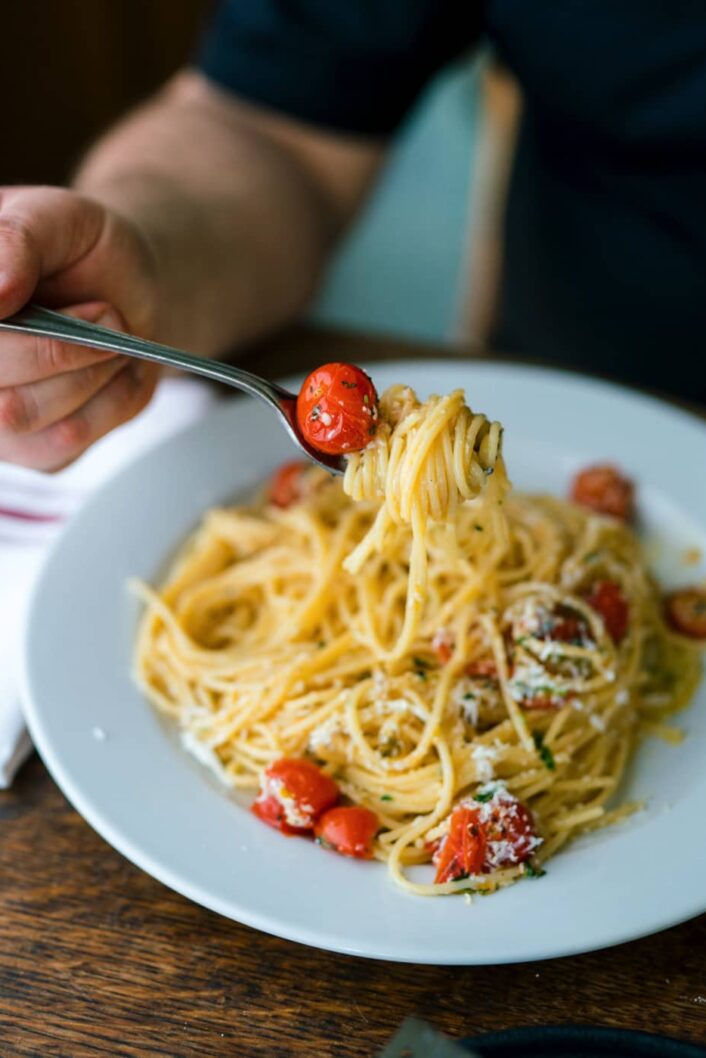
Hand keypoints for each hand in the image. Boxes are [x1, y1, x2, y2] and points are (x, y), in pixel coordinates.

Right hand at [0, 186, 160, 469]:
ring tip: (111, 336)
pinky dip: (106, 402)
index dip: (14, 338)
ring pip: (20, 415)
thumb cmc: (81, 252)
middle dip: (59, 346)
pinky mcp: (31, 451)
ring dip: (86, 372)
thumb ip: (19, 241)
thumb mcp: (56, 218)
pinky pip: (64, 441)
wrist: (128, 291)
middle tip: (104, 311)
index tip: (25, 297)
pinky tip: (113, 371)